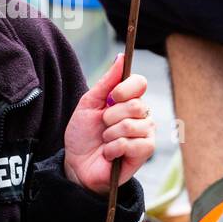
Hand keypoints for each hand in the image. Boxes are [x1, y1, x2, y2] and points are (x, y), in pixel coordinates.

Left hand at [63, 53, 154, 195]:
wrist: (76, 164)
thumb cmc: (83, 134)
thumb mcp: (89, 103)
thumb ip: (107, 81)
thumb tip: (121, 57)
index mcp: (129, 100)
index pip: (140, 82)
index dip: (125, 88)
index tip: (111, 98)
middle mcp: (142, 115)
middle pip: (136, 104)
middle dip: (111, 116)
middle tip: (103, 125)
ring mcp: (145, 133)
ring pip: (132, 125)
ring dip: (110, 134)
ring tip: (105, 141)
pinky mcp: (144, 152)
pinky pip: (132, 144)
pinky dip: (114, 148)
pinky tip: (110, 154)